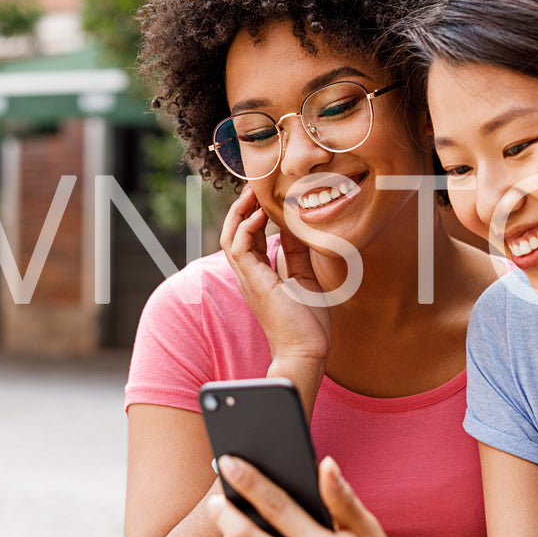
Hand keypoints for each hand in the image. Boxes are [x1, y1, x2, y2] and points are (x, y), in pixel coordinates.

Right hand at [220, 187, 330, 410]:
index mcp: (260, 274)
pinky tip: (260, 214)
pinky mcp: (255, 282)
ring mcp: (249, 279)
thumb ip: (297, 253)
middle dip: (242, 207)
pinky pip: (239, 248)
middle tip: (255, 185)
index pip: (249, 236)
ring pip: (230, 237)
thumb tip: (299, 226)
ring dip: (240, 212)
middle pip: (234, 232)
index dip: (253, 214)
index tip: (266, 194)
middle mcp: (249, 275)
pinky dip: (246, 227)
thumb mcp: (304, 277)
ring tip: (253, 192)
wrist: (306, 351)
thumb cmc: (307, 323)